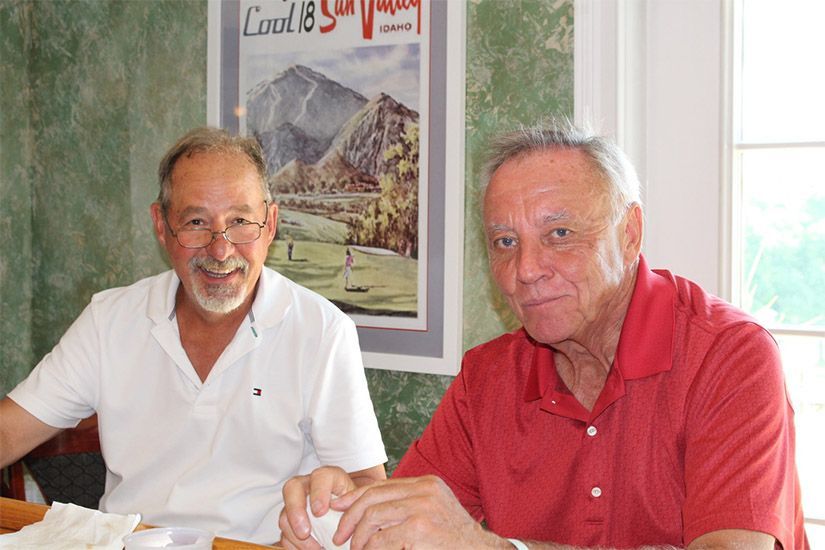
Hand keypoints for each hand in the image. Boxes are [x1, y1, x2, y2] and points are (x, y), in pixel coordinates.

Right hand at [278, 466, 357, 548]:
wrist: (349, 514)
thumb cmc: (354, 506)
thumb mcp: (358, 504)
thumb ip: (354, 507)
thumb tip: (348, 521)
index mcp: (329, 478)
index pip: (320, 476)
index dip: (318, 493)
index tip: (320, 512)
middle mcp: (309, 485)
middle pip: (292, 488)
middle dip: (296, 512)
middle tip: (305, 532)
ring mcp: (297, 502)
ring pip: (284, 514)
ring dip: (294, 534)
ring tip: (314, 548)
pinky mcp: (290, 520)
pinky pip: (284, 532)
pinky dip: (292, 544)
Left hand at [331, 475, 505, 549]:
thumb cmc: (454, 538)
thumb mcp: (434, 511)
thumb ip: (408, 505)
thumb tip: (370, 511)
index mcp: (426, 483)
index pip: (382, 485)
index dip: (355, 496)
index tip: (338, 507)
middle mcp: (423, 490)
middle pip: (372, 497)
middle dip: (349, 517)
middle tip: (340, 536)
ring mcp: (421, 508)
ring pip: (372, 517)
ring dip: (358, 537)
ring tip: (356, 549)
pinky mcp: (419, 528)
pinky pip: (381, 540)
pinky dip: (369, 549)